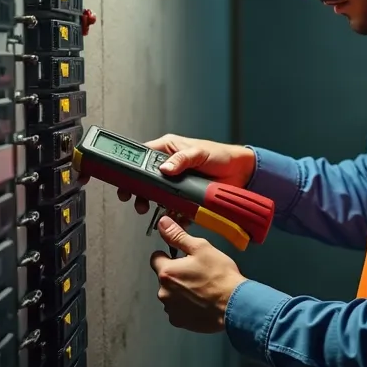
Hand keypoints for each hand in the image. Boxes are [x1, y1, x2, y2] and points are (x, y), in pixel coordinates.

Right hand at [112, 133, 256, 214]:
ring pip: (156, 195)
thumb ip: (181, 159)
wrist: (240, 174)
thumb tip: (165, 167)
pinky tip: (170, 217)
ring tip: (149, 209)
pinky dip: (170, 214)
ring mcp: (176, 183)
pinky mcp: (184, 196)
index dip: (132, 169)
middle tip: (136, 199)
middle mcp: (170, 166)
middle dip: (139, 191)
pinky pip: (172, 207)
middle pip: (145, 180)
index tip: (126, 180)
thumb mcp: (199, 153)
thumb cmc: (221, 156)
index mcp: (168, 149)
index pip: (143, 157)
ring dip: (152, 204)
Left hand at [149, 215, 246, 333]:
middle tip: (197, 273)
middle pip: (164, 277)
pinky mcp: (179, 322)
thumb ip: (178, 236)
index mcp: (167, 272)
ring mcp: (171, 309)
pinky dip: (186, 306)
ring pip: (171, 294)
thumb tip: (163, 223)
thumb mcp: (201, 249)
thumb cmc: (220, 276)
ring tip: (202, 289)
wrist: (234, 305)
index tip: (183, 258)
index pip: (156, 258)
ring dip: (181, 291)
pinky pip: (178, 310)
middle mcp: (163, 292)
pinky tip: (201, 302)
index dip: (169, 255)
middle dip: (176, 274)